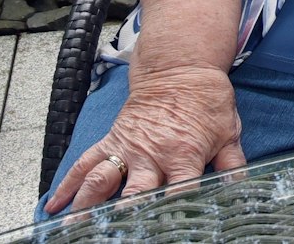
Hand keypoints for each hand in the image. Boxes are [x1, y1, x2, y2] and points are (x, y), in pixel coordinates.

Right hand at [44, 65, 246, 214]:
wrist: (181, 67)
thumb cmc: (207, 101)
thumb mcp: (228, 132)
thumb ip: (232, 165)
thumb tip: (239, 191)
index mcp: (184, 154)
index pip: (179, 191)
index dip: (173, 212)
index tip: (166, 229)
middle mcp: (152, 154)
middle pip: (135, 193)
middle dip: (124, 216)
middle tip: (112, 234)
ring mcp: (127, 148)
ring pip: (101, 181)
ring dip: (86, 205)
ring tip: (72, 228)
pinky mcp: (111, 140)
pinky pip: (85, 163)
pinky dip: (67, 184)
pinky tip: (54, 205)